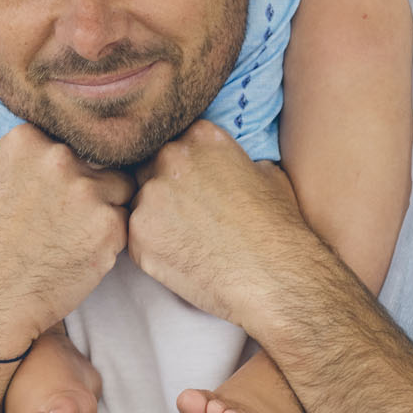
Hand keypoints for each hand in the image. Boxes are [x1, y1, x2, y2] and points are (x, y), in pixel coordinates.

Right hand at [0, 86, 133, 354]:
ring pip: (119, 189)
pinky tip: (83, 252)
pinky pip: (126, 221)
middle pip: (98, 161)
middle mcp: (59, 158)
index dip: (66, 164)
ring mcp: (86, 194)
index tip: (51, 191)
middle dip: (88, 185)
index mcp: (28, 139)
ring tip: (74, 235)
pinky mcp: (108, 229)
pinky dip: (112, 238)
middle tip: (63, 218)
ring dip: (106, 208)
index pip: (70, 137)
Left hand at [128, 120, 305, 329]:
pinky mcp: (138, 232)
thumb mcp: (267, 173)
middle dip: (164, 187)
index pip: (174, 140)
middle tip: (188, 214)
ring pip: (141, 201)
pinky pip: (136, 234)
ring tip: (187, 239)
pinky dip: (152, 246)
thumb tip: (232, 165)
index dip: (181, 164)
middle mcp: (170, 157)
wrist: (273, 276)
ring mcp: (150, 194)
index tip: (192, 183)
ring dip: (157, 217)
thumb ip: (236, 159)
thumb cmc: (277, 228)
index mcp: (200, 136)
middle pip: (150, 166)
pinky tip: (180, 256)